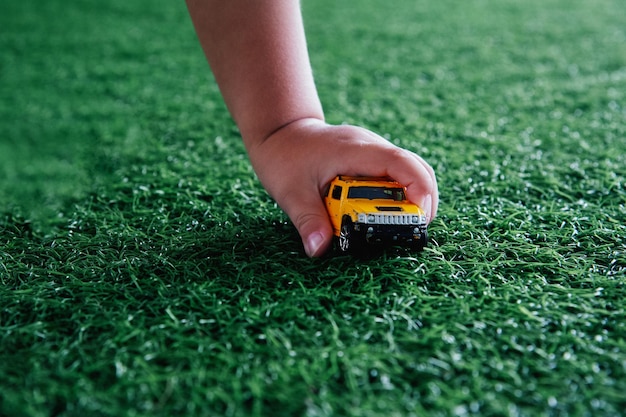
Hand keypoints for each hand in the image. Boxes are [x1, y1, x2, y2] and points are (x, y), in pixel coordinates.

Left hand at [246, 118, 438, 256]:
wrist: (281, 132)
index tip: (418, 219)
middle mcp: (372, 148)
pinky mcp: (373, 162)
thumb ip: (307, 220)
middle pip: (418, 169)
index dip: (418, 190)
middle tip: (410, 232)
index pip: (400, 163)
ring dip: (411, 201)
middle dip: (422, 202)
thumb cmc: (285, 157)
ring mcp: (375, 154)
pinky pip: (398, 178)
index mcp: (355, 151)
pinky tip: (383, 217)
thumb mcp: (290, 192)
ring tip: (398, 228)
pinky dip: (399, 199)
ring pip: (412, 173)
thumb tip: (318, 249)